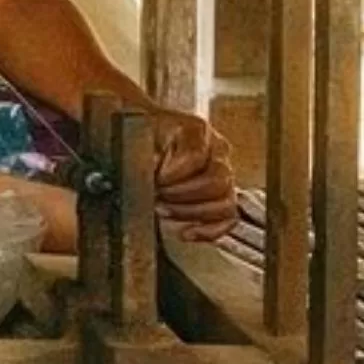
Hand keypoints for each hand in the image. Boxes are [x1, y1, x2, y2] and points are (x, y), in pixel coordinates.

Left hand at [151, 109, 238, 241]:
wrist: (140, 139)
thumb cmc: (139, 137)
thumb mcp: (136, 136)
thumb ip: (143, 153)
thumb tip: (152, 169)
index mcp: (196, 130)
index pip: (195, 156)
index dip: (172, 174)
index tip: (154, 180)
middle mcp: (217, 152)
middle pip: (216, 181)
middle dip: (181, 195)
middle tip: (157, 197)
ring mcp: (223, 175)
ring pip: (225, 203)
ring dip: (191, 213)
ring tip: (163, 210)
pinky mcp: (222, 197)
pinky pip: (228, 219)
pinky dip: (208, 230)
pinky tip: (184, 232)